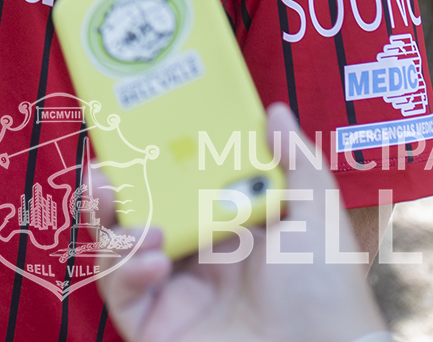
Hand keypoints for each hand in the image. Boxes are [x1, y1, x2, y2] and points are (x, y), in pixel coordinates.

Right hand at [93, 105, 387, 341]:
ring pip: (115, 250)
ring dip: (114, 229)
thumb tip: (275, 111)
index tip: (131, 131)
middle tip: (104, 173)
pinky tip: (155, 262)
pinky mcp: (155, 324)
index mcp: (225, 225)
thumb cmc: (328, 294)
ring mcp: (171, 291)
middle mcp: (192, 256)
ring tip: (141, 226)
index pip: (173, 184)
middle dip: (110, 188)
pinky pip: (120, 292)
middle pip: (132, 213)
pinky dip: (125, 271)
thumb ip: (296, 163)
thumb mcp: (318, 217)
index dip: (148, 158)